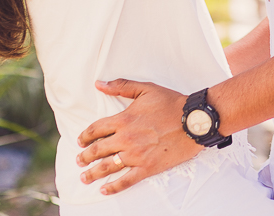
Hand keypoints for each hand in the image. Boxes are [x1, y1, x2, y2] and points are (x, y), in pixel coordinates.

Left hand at [75, 79, 199, 194]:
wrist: (194, 120)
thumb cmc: (172, 103)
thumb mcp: (146, 89)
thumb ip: (121, 86)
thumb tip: (99, 84)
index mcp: (124, 119)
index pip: (96, 129)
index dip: (85, 136)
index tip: (80, 141)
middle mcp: (126, 138)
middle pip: (98, 150)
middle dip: (85, 156)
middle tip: (79, 160)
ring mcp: (136, 154)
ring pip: (107, 166)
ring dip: (93, 173)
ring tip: (84, 177)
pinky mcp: (147, 167)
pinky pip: (126, 180)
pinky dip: (113, 187)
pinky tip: (104, 189)